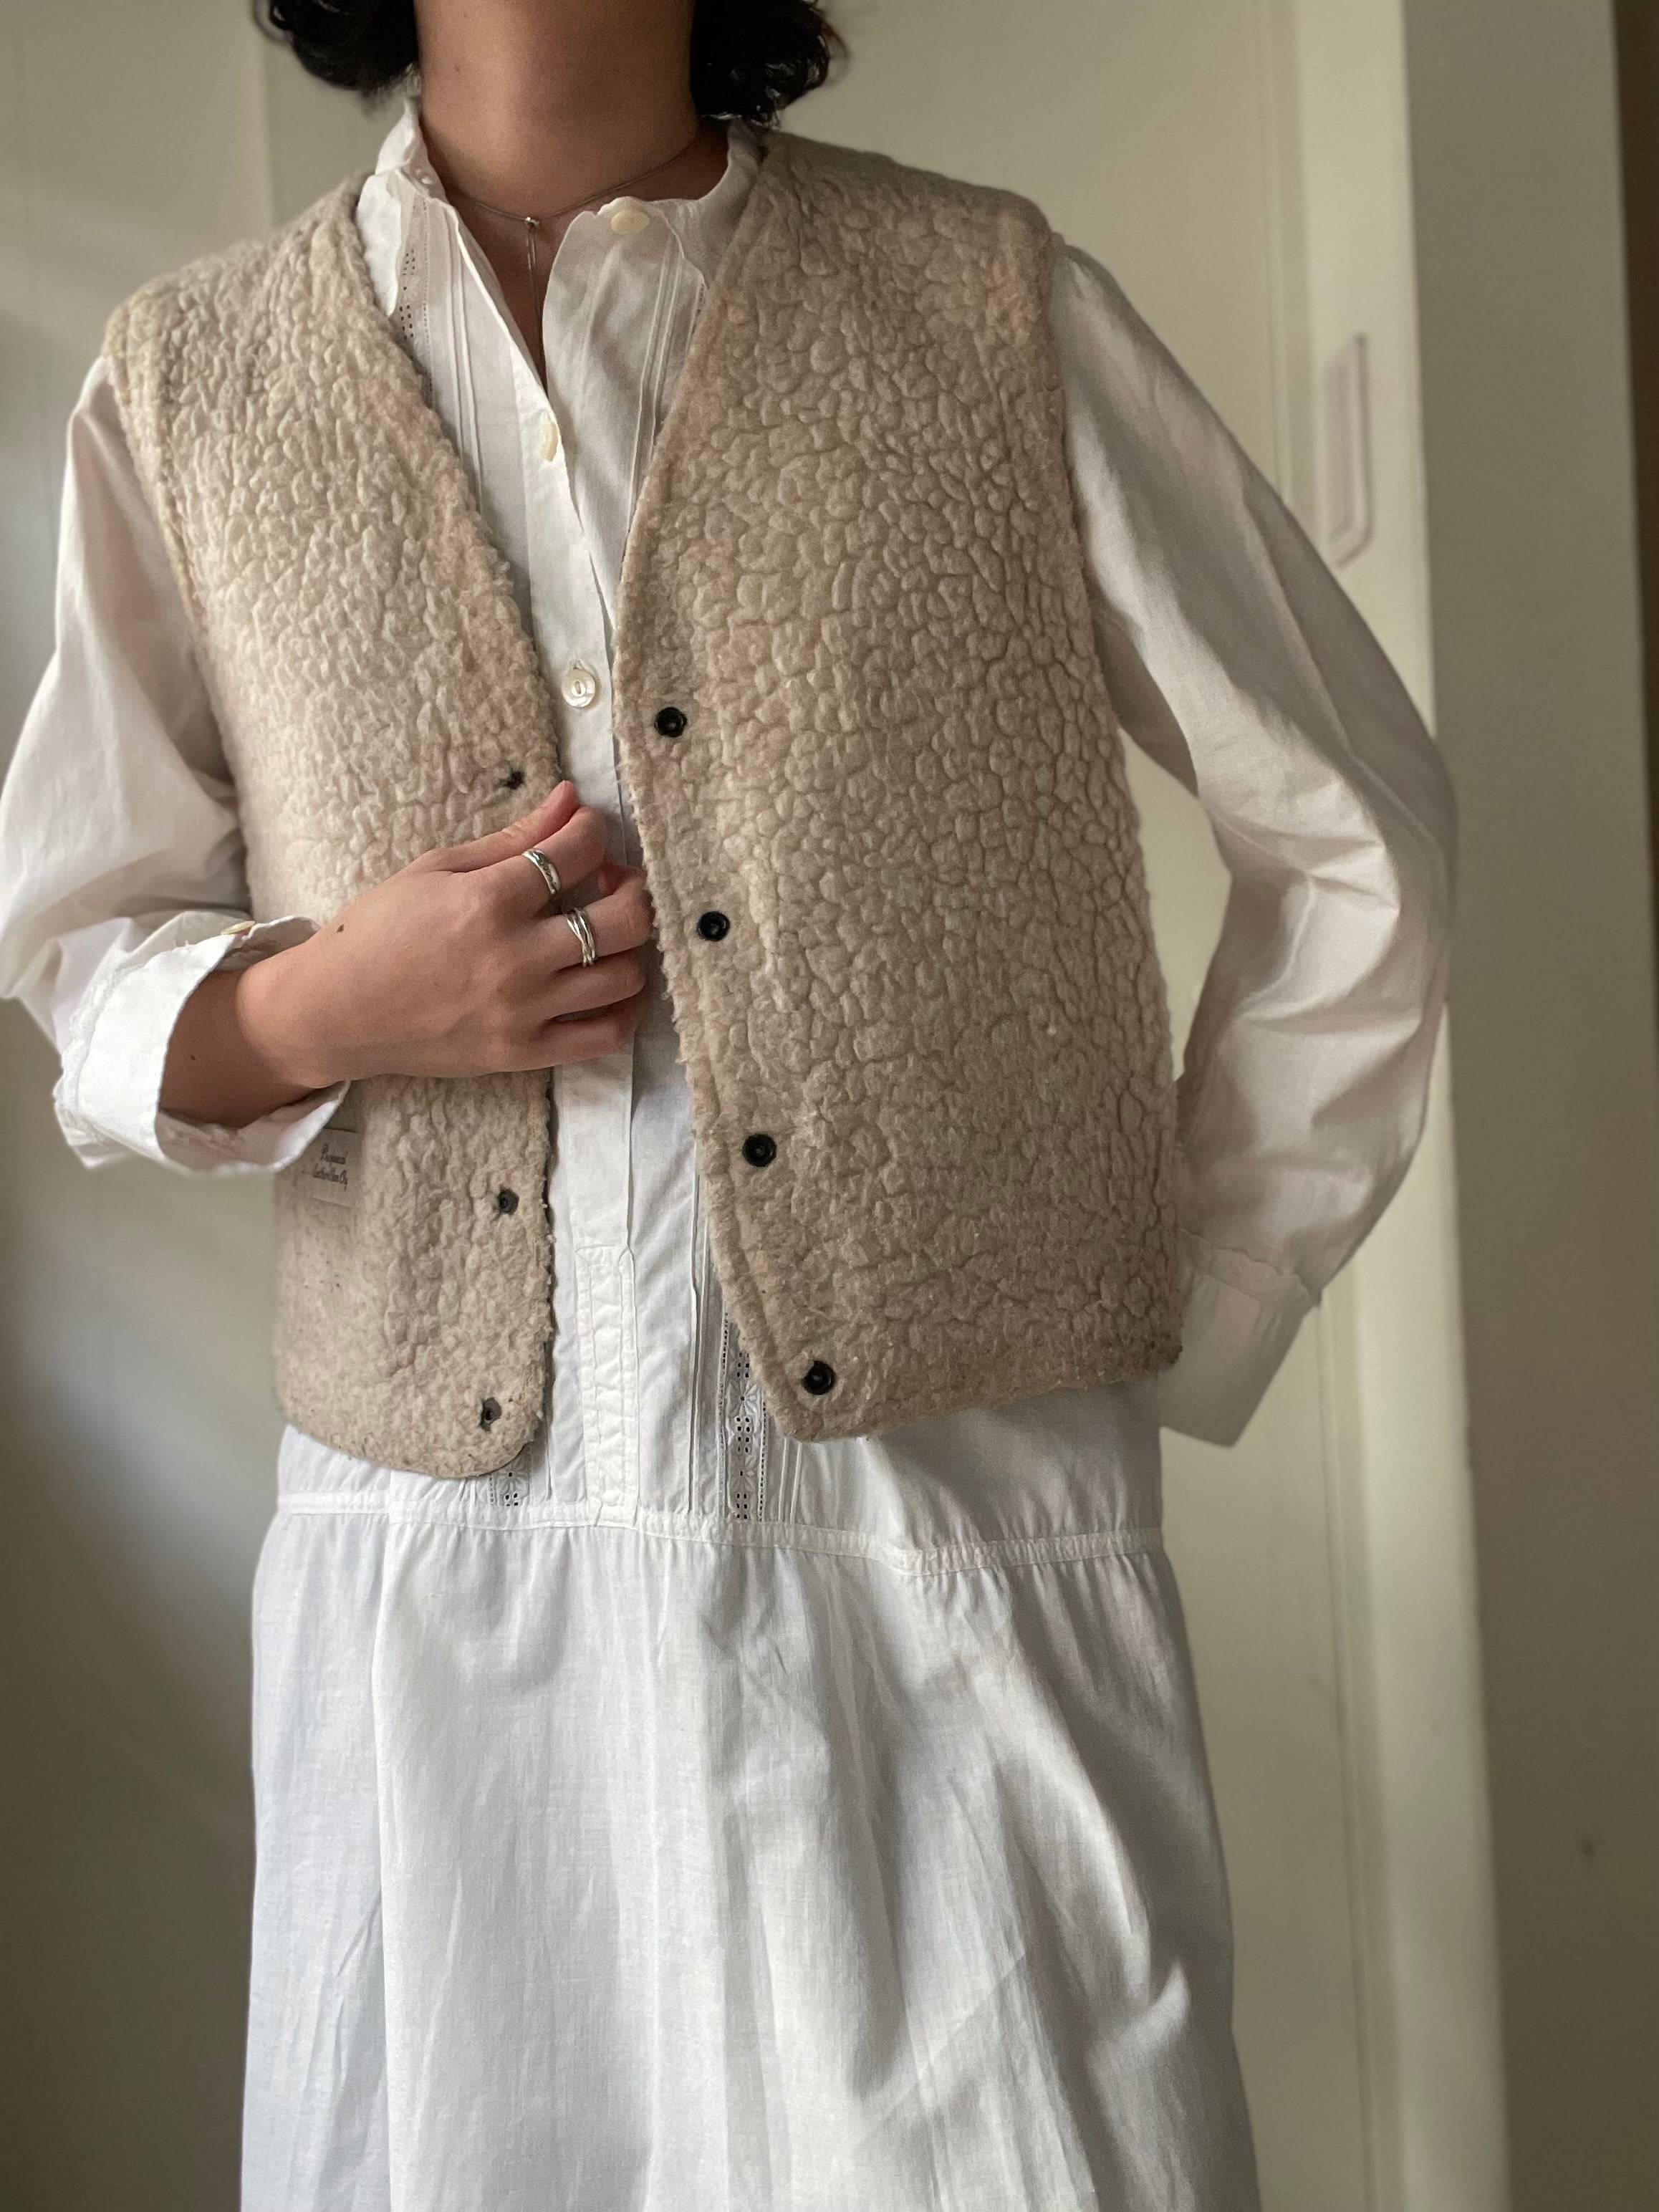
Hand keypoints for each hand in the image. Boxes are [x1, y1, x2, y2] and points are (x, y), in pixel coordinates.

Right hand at [160, 784, 655, 1127]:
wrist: (336, 1011)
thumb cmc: (379, 931)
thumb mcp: (437, 868)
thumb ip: (513, 838)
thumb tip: (570, 799)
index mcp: (489, 901)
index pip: (576, 852)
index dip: (593, 830)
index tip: (587, 828)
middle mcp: (516, 957)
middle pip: (624, 919)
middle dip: (633, 888)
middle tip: (612, 881)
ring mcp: (524, 1010)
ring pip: (624, 977)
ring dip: (635, 947)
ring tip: (611, 931)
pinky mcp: (524, 1053)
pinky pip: (603, 1036)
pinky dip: (626, 1011)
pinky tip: (614, 986)